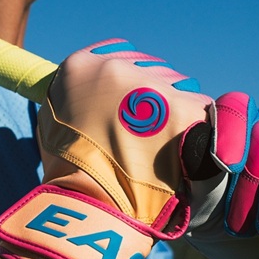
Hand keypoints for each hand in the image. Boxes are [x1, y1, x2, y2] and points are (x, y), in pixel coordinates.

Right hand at [0, 39, 211, 258]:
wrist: (92, 205)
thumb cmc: (71, 176)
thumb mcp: (56, 127)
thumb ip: (79, 102)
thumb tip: (98, 99)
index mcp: (79, 68)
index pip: (122, 53)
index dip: (137, 77)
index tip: (141, 98)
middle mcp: (114, 69)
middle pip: (156, 70)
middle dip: (159, 97)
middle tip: (154, 130)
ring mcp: (149, 88)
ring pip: (182, 86)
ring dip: (179, 110)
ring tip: (170, 144)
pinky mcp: (181, 110)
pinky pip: (203, 108)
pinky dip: (199, 127)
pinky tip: (188, 147)